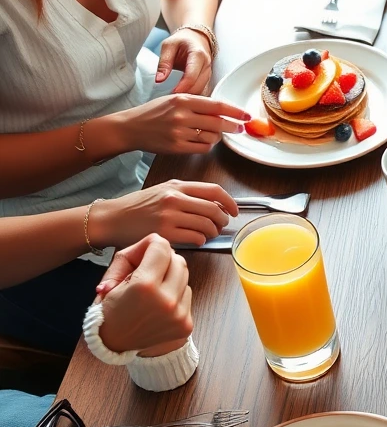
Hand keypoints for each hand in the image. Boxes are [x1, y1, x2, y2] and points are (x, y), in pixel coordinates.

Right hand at [89, 179, 238, 248]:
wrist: (112, 218)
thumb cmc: (138, 206)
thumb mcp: (163, 190)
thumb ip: (187, 194)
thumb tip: (214, 203)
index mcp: (177, 186)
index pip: (214, 190)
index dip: (230, 202)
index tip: (234, 210)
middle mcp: (175, 198)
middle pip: (214, 209)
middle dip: (223, 220)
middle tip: (221, 225)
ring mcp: (170, 215)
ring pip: (207, 225)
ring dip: (213, 232)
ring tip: (209, 234)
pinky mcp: (165, 232)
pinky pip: (195, 237)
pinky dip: (201, 240)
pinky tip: (197, 240)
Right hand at [96, 234, 193, 354]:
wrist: (114, 343)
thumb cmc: (110, 307)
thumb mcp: (113, 276)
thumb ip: (135, 254)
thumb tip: (158, 241)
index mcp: (144, 286)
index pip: (162, 248)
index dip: (153, 245)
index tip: (147, 250)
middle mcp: (166, 301)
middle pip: (179, 261)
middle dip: (165, 260)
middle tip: (150, 267)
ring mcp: (179, 315)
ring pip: (185, 278)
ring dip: (171, 278)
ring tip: (154, 288)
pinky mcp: (186, 324)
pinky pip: (187, 296)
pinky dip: (176, 295)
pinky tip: (160, 303)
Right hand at [112, 93, 249, 155]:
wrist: (130, 127)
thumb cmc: (154, 113)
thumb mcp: (174, 100)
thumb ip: (196, 103)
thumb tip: (222, 110)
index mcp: (182, 99)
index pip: (216, 105)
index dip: (235, 111)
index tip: (246, 115)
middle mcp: (182, 115)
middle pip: (218, 123)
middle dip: (233, 126)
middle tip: (239, 128)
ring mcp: (179, 132)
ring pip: (211, 137)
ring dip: (217, 137)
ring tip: (213, 134)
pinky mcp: (177, 147)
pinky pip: (202, 148)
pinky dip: (207, 146)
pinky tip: (203, 141)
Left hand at [156, 29, 212, 94]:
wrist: (195, 38)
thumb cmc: (182, 41)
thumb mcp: (168, 46)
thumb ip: (164, 62)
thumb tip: (159, 80)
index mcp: (198, 55)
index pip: (192, 76)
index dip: (181, 87)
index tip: (171, 93)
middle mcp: (206, 65)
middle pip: (198, 86)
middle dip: (185, 94)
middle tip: (170, 98)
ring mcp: (209, 73)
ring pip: (201, 90)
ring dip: (189, 96)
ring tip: (175, 97)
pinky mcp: (207, 79)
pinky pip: (201, 90)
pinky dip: (192, 95)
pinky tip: (182, 95)